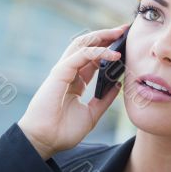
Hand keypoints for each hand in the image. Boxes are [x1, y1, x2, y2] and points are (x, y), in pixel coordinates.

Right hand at [18, 23, 129, 158]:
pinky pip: (80, 56)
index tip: (125, 44)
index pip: (93, 58)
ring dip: (102, 36)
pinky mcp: (59, 73)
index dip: (108, 49)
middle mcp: (69, 72)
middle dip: (106, 36)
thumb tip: (118, 85)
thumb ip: (104, 100)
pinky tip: (112, 54)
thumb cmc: (63, 130)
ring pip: (82, 44)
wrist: (45, 141)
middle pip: (88, 46)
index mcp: (75, 81)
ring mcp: (63, 71)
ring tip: (119, 32)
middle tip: (124, 30)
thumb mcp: (91, 114)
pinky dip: (97, 52)